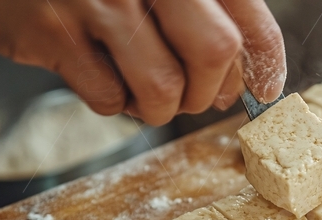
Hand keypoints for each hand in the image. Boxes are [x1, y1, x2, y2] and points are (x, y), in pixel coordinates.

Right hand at [0, 0, 285, 125]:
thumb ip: (202, 10)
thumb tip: (244, 72)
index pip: (247, 15)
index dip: (266, 60)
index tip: (264, 89)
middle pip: (215, 52)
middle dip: (210, 90)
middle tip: (197, 97)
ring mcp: (98, 1)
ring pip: (163, 87)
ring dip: (161, 107)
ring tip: (144, 90)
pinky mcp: (55, 32)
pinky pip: (109, 98)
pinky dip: (116, 103)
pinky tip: (104, 78)